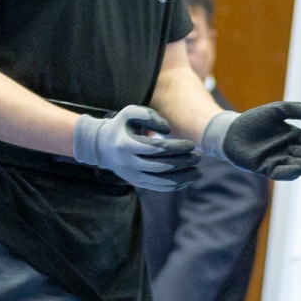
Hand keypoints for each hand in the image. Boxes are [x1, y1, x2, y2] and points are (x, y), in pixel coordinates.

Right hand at [72, 105, 199, 190]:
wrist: (101, 146)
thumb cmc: (121, 126)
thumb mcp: (129, 113)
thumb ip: (148, 115)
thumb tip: (167, 130)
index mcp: (126, 145)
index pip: (156, 149)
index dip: (176, 147)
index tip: (191, 144)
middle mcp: (128, 163)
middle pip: (161, 166)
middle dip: (183, 162)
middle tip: (199, 157)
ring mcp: (131, 175)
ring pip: (161, 181)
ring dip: (182, 177)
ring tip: (198, 171)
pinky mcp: (136, 182)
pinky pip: (158, 187)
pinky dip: (174, 185)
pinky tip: (188, 180)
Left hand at [215, 100, 300, 179]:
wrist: (230, 131)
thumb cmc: (254, 119)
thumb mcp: (277, 110)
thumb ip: (297, 109)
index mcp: (293, 136)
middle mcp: (288, 149)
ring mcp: (278, 160)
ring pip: (297, 165)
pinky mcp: (266, 169)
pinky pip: (281, 173)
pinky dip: (290, 172)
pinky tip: (297, 169)